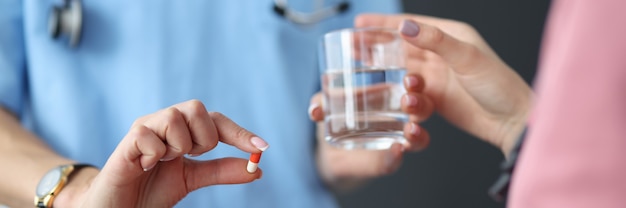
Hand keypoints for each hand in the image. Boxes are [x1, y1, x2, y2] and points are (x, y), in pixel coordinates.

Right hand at [66, 100, 267, 206]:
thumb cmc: (151, 190)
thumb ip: (221, 171)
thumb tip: (257, 167)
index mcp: (183, 130)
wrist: (117, 207)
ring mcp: (145, 128)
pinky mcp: (127, 140)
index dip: (239, 133)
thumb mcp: (191, 180)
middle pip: (197, 108)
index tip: (262, 147)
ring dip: (177, 147)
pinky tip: (145, 166)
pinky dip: (155, 155)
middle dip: (202, 138)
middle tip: (187, 158)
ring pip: (176, 117)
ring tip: (162, 162)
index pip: (217, 122)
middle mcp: (165, 122)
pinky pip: (151, 137)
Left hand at [309, 75, 433, 189]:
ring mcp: (394, 143)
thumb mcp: (326, 108)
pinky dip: (395, 159)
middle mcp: (399, 120)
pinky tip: (396, 152)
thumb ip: (321, 104)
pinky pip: (394, 162)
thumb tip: (315, 110)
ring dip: (418, 133)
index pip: (411, 87)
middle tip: (409, 100)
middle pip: (422, 110)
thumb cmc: (334, 121)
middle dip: (421, 104)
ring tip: (411, 129)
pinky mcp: (383, 163)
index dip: (416, 82)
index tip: (411, 78)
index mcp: (390, 99)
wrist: (328, 154)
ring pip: (418, 138)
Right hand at [355, 14, 532, 154]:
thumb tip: (405, 25)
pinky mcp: (436, 100)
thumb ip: (435, 41)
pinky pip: (413, 99)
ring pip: (404, 76)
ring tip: (409, 91)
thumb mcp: (467, 57)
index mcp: (450, 36)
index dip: (383, 23)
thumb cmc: (499, 85)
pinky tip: (415, 107)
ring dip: (400, 84)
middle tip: (354, 52)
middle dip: (378, 51)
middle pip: (400, 49)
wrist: (513, 122)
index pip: (410, 25)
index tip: (359, 23)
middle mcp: (441, 55)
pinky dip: (411, 103)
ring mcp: (437, 78)